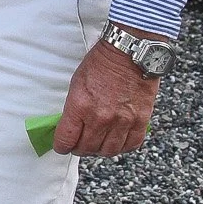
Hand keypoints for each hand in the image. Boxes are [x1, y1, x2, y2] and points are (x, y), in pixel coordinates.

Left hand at [54, 38, 162, 156]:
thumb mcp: (76, 84)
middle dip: (79, 149)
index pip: (66, 140)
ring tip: (98, 143)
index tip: (62, 145)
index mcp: (80, 106)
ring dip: (100, 150)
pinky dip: (122, 146)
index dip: (62, 146)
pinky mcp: (141, 120)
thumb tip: (70, 127)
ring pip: (108, 151)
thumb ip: (74, 109)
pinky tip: (117, 141)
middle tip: (79, 144)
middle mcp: (101, 117)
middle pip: (86, 149)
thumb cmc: (101, 63)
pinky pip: (131, 145)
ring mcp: (122, 121)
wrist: (129, 51)